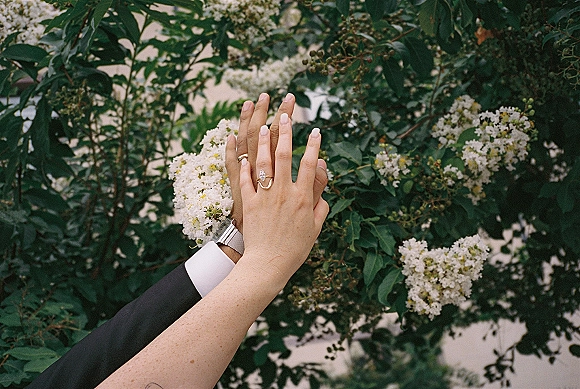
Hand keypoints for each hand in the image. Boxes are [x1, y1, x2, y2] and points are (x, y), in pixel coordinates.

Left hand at [225, 93, 327, 234]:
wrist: (269, 264)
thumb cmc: (295, 248)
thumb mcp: (315, 228)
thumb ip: (320, 204)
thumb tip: (323, 185)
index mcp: (302, 198)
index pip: (309, 165)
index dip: (313, 146)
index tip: (315, 131)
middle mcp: (283, 193)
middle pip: (284, 156)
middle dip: (285, 133)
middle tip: (285, 116)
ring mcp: (264, 197)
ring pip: (263, 163)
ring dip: (262, 142)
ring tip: (262, 126)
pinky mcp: (249, 203)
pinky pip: (246, 180)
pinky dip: (244, 166)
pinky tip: (243, 153)